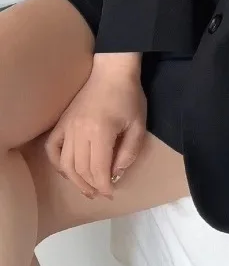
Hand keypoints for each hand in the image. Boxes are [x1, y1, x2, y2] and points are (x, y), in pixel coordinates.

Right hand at [46, 53, 145, 198]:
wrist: (112, 72)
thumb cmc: (129, 97)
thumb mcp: (139, 125)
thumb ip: (129, 151)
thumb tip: (116, 173)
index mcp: (101, 133)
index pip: (98, 169)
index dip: (104, 186)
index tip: (111, 194)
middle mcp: (80, 132)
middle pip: (81, 169)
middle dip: (92, 186)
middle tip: (102, 193)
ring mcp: (67, 127)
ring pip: (65, 164)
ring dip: (75, 180)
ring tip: (87, 189)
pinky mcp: (61, 123)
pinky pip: (52, 149)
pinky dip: (58, 164)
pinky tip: (69, 171)